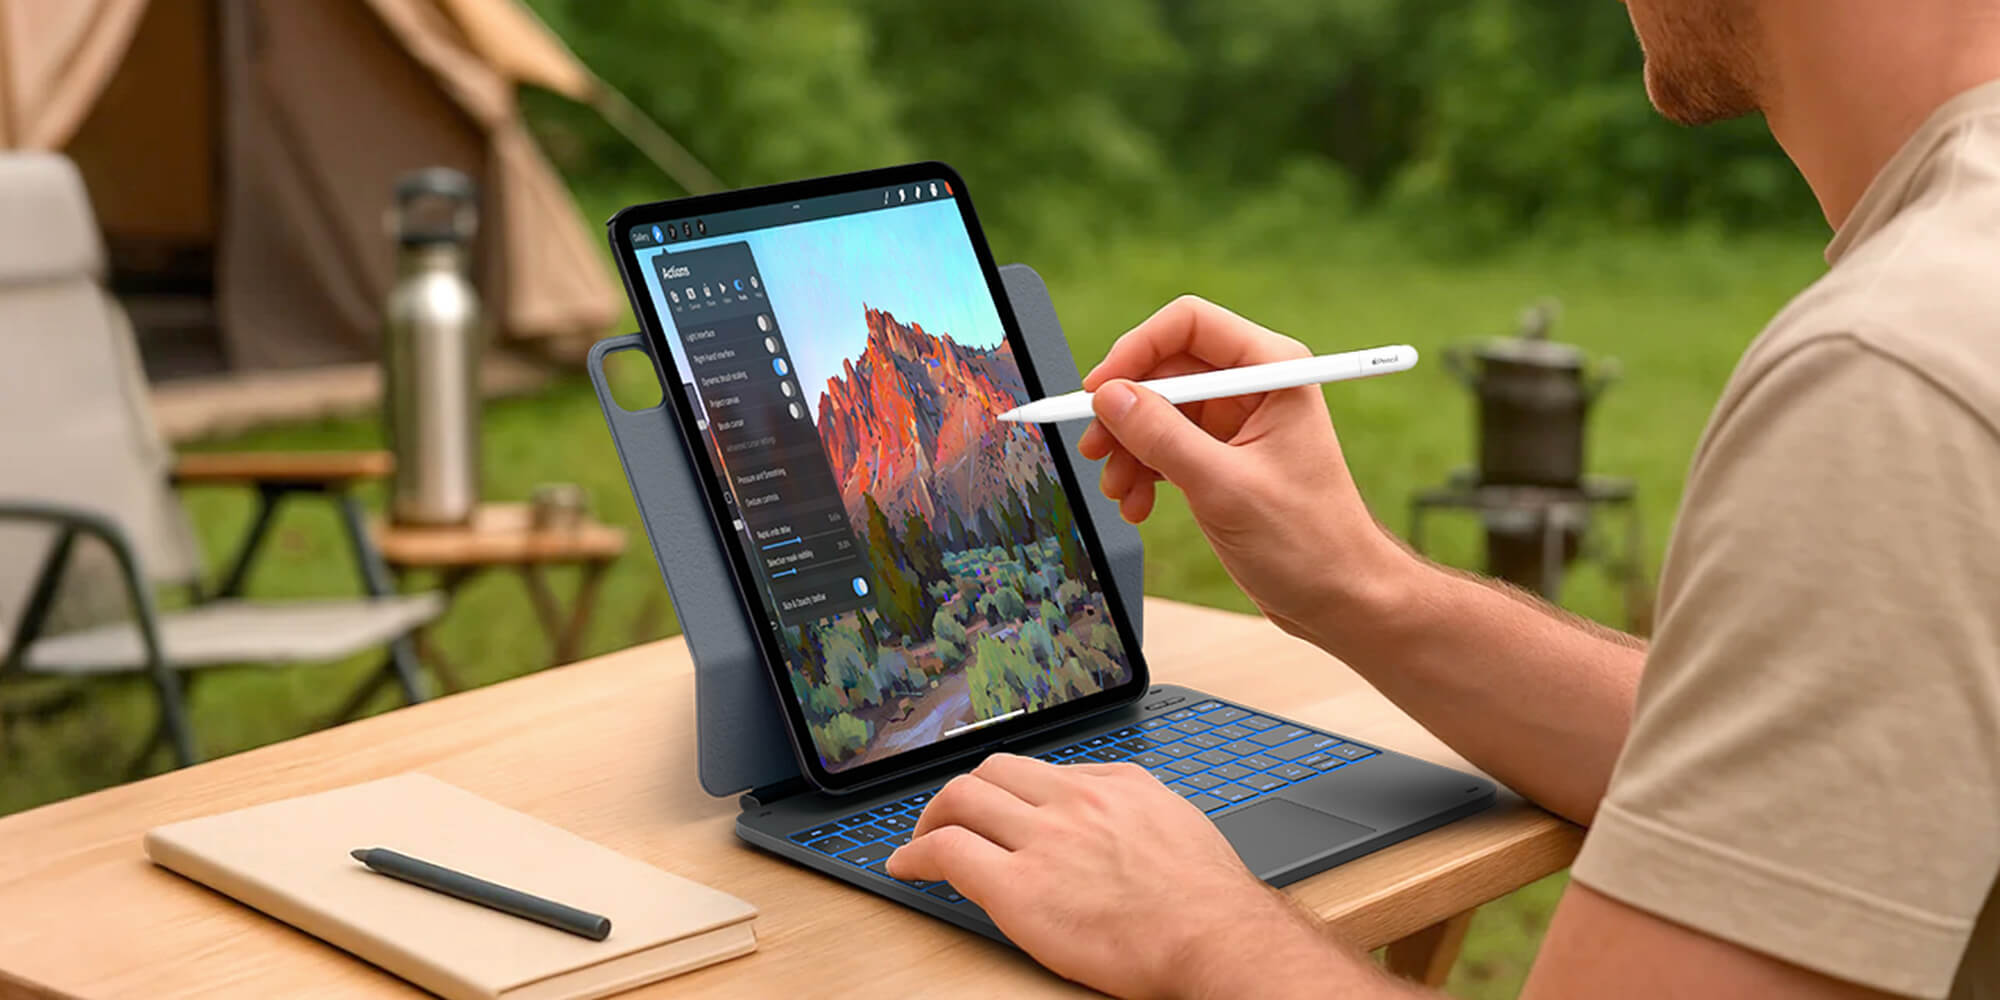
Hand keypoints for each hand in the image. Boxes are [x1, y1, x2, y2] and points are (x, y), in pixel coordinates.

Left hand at [886, 754, 1345, 998]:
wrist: (1215, 938)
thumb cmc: (1207, 900)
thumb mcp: (1175, 824)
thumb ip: (1131, 811)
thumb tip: (1108, 816)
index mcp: (1112, 783)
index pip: (1038, 771)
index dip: (1005, 790)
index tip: (994, 807)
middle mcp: (1072, 800)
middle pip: (991, 772)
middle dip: (961, 794)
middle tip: (948, 819)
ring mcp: (1043, 840)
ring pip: (962, 800)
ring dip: (932, 818)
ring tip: (922, 841)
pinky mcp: (1019, 888)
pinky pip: (949, 853)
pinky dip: (917, 855)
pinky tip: (907, 866)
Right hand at [1078, 295, 1413, 646]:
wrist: (1339, 598)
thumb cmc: (1308, 542)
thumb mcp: (1223, 486)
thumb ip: (1162, 437)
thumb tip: (1109, 396)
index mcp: (1273, 371)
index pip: (1190, 325)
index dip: (1136, 349)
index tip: (1098, 389)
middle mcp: (1255, 386)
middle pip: (1165, 369)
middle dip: (1125, 411)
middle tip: (1094, 448)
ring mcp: (1237, 422)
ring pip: (1157, 411)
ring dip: (1128, 449)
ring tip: (1119, 491)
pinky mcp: (1222, 457)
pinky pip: (1165, 446)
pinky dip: (1143, 471)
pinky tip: (1137, 505)